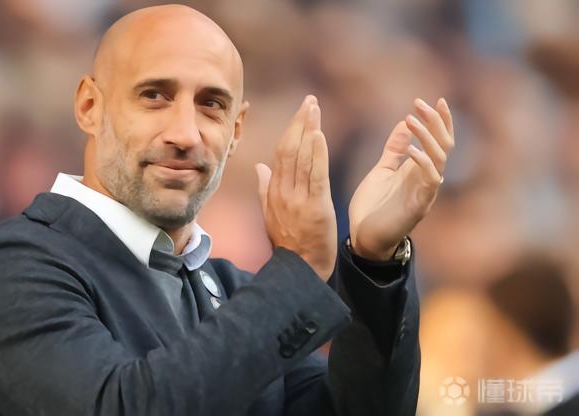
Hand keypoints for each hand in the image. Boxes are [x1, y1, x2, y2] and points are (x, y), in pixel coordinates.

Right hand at [256, 95, 336, 280]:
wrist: (300, 270)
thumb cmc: (289, 244)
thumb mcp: (270, 216)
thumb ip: (265, 189)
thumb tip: (260, 166)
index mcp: (274, 192)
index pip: (280, 154)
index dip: (290, 130)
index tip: (299, 112)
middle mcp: (283, 192)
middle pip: (289, 150)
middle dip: (299, 122)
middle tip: (309, 101)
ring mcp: (298, 200)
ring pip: (301, 158)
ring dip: (308, 130)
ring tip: (314, 109)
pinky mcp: (315, 207)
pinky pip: (314, 176)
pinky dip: (316, 154)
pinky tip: (318, 135)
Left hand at [349, 98, 453, 260]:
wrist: (363, 238)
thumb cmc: (372, 207)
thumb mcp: (382, 170)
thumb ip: (394, 149)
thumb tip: (404, 123)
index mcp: (419, 170)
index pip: (438, 140)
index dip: (440, 121)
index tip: (434, 100)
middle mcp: (427, 179)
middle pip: (443, 145)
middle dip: (435, 122)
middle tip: (420, 103)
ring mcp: (425, 192)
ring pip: (439, 159)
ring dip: (427, 137)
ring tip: (411, 119)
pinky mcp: (419, 205)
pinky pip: (429, 180)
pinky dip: (422, 162)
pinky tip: (411, 149)